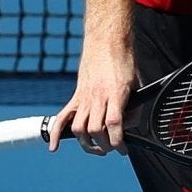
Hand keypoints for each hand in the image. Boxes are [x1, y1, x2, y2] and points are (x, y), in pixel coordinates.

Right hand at [50, 38, 137, 153]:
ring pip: (78, 128)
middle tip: (112, 147)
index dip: (118, 141)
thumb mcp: (137, 84)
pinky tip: (54, 147)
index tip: (123, 149)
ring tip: (97, 147)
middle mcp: (97, 97)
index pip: (114, 124)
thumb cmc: (124, 62)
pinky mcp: (75, 96)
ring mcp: (83, 97)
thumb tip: (129, 127)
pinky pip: (61, 117)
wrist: (107, 42)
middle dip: (104, 145)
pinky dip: (55, 134)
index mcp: (115, 93)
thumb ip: (134, 107)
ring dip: (86, 143)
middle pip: (95, 130)